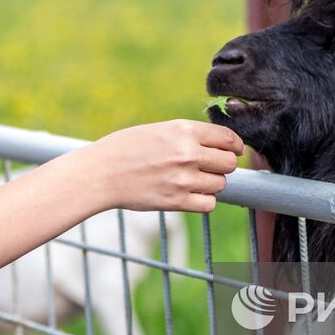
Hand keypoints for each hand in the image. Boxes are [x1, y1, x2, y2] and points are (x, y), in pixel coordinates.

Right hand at [80, 120, 243, 213]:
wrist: (100, 173)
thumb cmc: (125, 148)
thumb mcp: (159, 129)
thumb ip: (188, 135)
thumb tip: (218, 144)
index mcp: (183, 130)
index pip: (227, 138)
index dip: (234, 146)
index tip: (233, 151)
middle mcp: (187, 153)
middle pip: (229, 163)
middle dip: (223, 166)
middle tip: (210, 167)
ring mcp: (183, 179)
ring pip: (221, 184)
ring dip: (211, 183)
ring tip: (192, 180)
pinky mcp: (176, 201)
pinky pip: (208, 204)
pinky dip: (203, 200)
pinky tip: (190, 194)